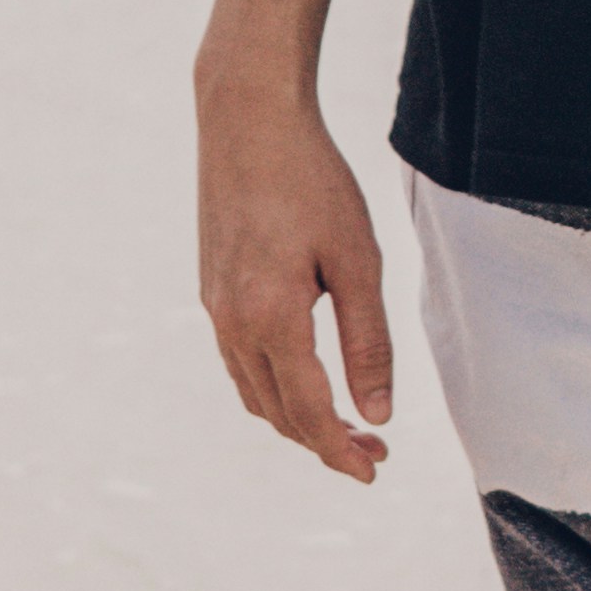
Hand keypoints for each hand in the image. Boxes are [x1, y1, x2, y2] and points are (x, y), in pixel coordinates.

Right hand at [197, 84, 396, 481]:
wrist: (246, 120)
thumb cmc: (312, 181)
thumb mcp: (358, 260)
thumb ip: (368, 341)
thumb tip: (378, 411)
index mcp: (271, 318)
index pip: (309, 412)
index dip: (342, 451)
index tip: (375, 471)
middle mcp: (233, 322)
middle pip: (278, 413)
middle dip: (325, 442)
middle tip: (375, 450)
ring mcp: (215, 308)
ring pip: (254, 393)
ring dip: (297, 419)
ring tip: (346, 423)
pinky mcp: (211, 290)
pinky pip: (239, 362)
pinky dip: (273, 387)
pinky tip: (305, 378)